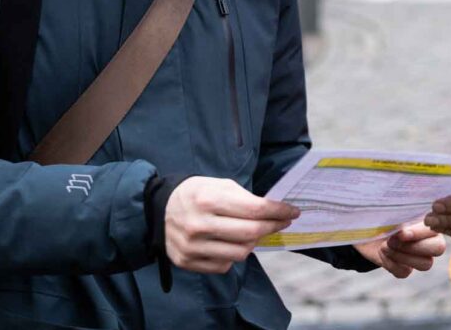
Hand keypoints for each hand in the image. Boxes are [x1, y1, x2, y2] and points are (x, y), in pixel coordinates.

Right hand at [164, 176, 298, 273]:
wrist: (157, 209)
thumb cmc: (195, 193)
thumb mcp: (218, 184)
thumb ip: (245, 198)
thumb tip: (274, 212)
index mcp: (208, 199)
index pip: (255, 209)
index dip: (278, 211)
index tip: (292, 212)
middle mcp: (199, 225)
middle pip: (251, 233)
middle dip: (272, 227)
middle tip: (281, 222)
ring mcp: (192, 247)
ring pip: (240, 253)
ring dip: (253, 242)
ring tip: (254, 232)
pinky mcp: (187, 262)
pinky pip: (224, 265)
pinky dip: (234, 255)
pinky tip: (232, 243)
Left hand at [354, 222, 446, 277]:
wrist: (362, 227)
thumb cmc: (379, 213)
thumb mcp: (390, 209)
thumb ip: (402, 213)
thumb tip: (405, 226)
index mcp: (427, 220)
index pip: (437, 229)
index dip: (420, 233)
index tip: (402, 232)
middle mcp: (428, 238)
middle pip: (438, 249)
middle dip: (413, 246)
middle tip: (392, 241)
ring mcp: (418, 255)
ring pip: (426, 264)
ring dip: (402, 256)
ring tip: (385, 247)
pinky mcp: (405, 268)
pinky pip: (405, 272)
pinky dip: (391, 263)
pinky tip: (382, 253)